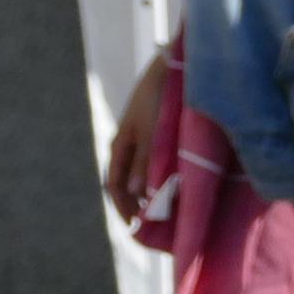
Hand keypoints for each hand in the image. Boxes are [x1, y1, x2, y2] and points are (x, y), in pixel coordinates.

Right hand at [104, 61, 164, 223]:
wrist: (171, 67)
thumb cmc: (158, 98)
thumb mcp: (151, 133)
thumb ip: (145, 163)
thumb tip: (138, 194)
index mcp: (121, 146)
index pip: (116, 186)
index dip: (123, 207)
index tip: (136, 226)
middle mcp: (130, 146)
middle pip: (130, 184)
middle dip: (138, 204)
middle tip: (154, 224)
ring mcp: (145, 141)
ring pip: (145, 175)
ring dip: (153, 193)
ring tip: (168, 209)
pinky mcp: (160, 136)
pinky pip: (157, 164)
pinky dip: (163, 178)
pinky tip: (178, 185)